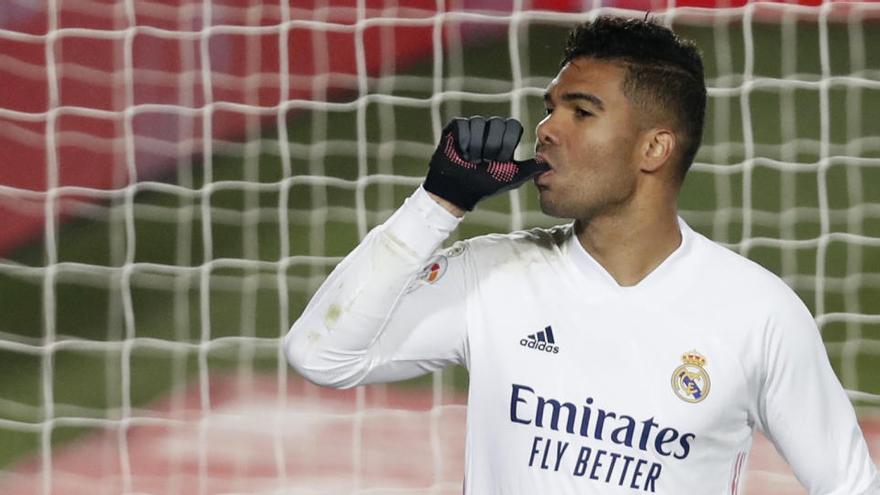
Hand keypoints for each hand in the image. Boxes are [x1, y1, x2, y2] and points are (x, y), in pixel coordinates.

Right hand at [423, 116, 548, 210]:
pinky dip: (464, 143)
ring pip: (479, 123)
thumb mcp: (512, 178)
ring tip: (471, 159)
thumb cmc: (485, 184)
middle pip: (497, 123)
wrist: (460, 190)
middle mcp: (489, 128)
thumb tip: (548, 163)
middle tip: (484, 161)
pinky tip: (462, 153)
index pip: (513, 126)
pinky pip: (463, 124)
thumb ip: (530, 168)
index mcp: (504, 137)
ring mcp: (472, 126)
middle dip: (491, 147)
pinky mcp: (456, 127)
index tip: (500, 160)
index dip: (506, 144)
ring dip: (476, 147)